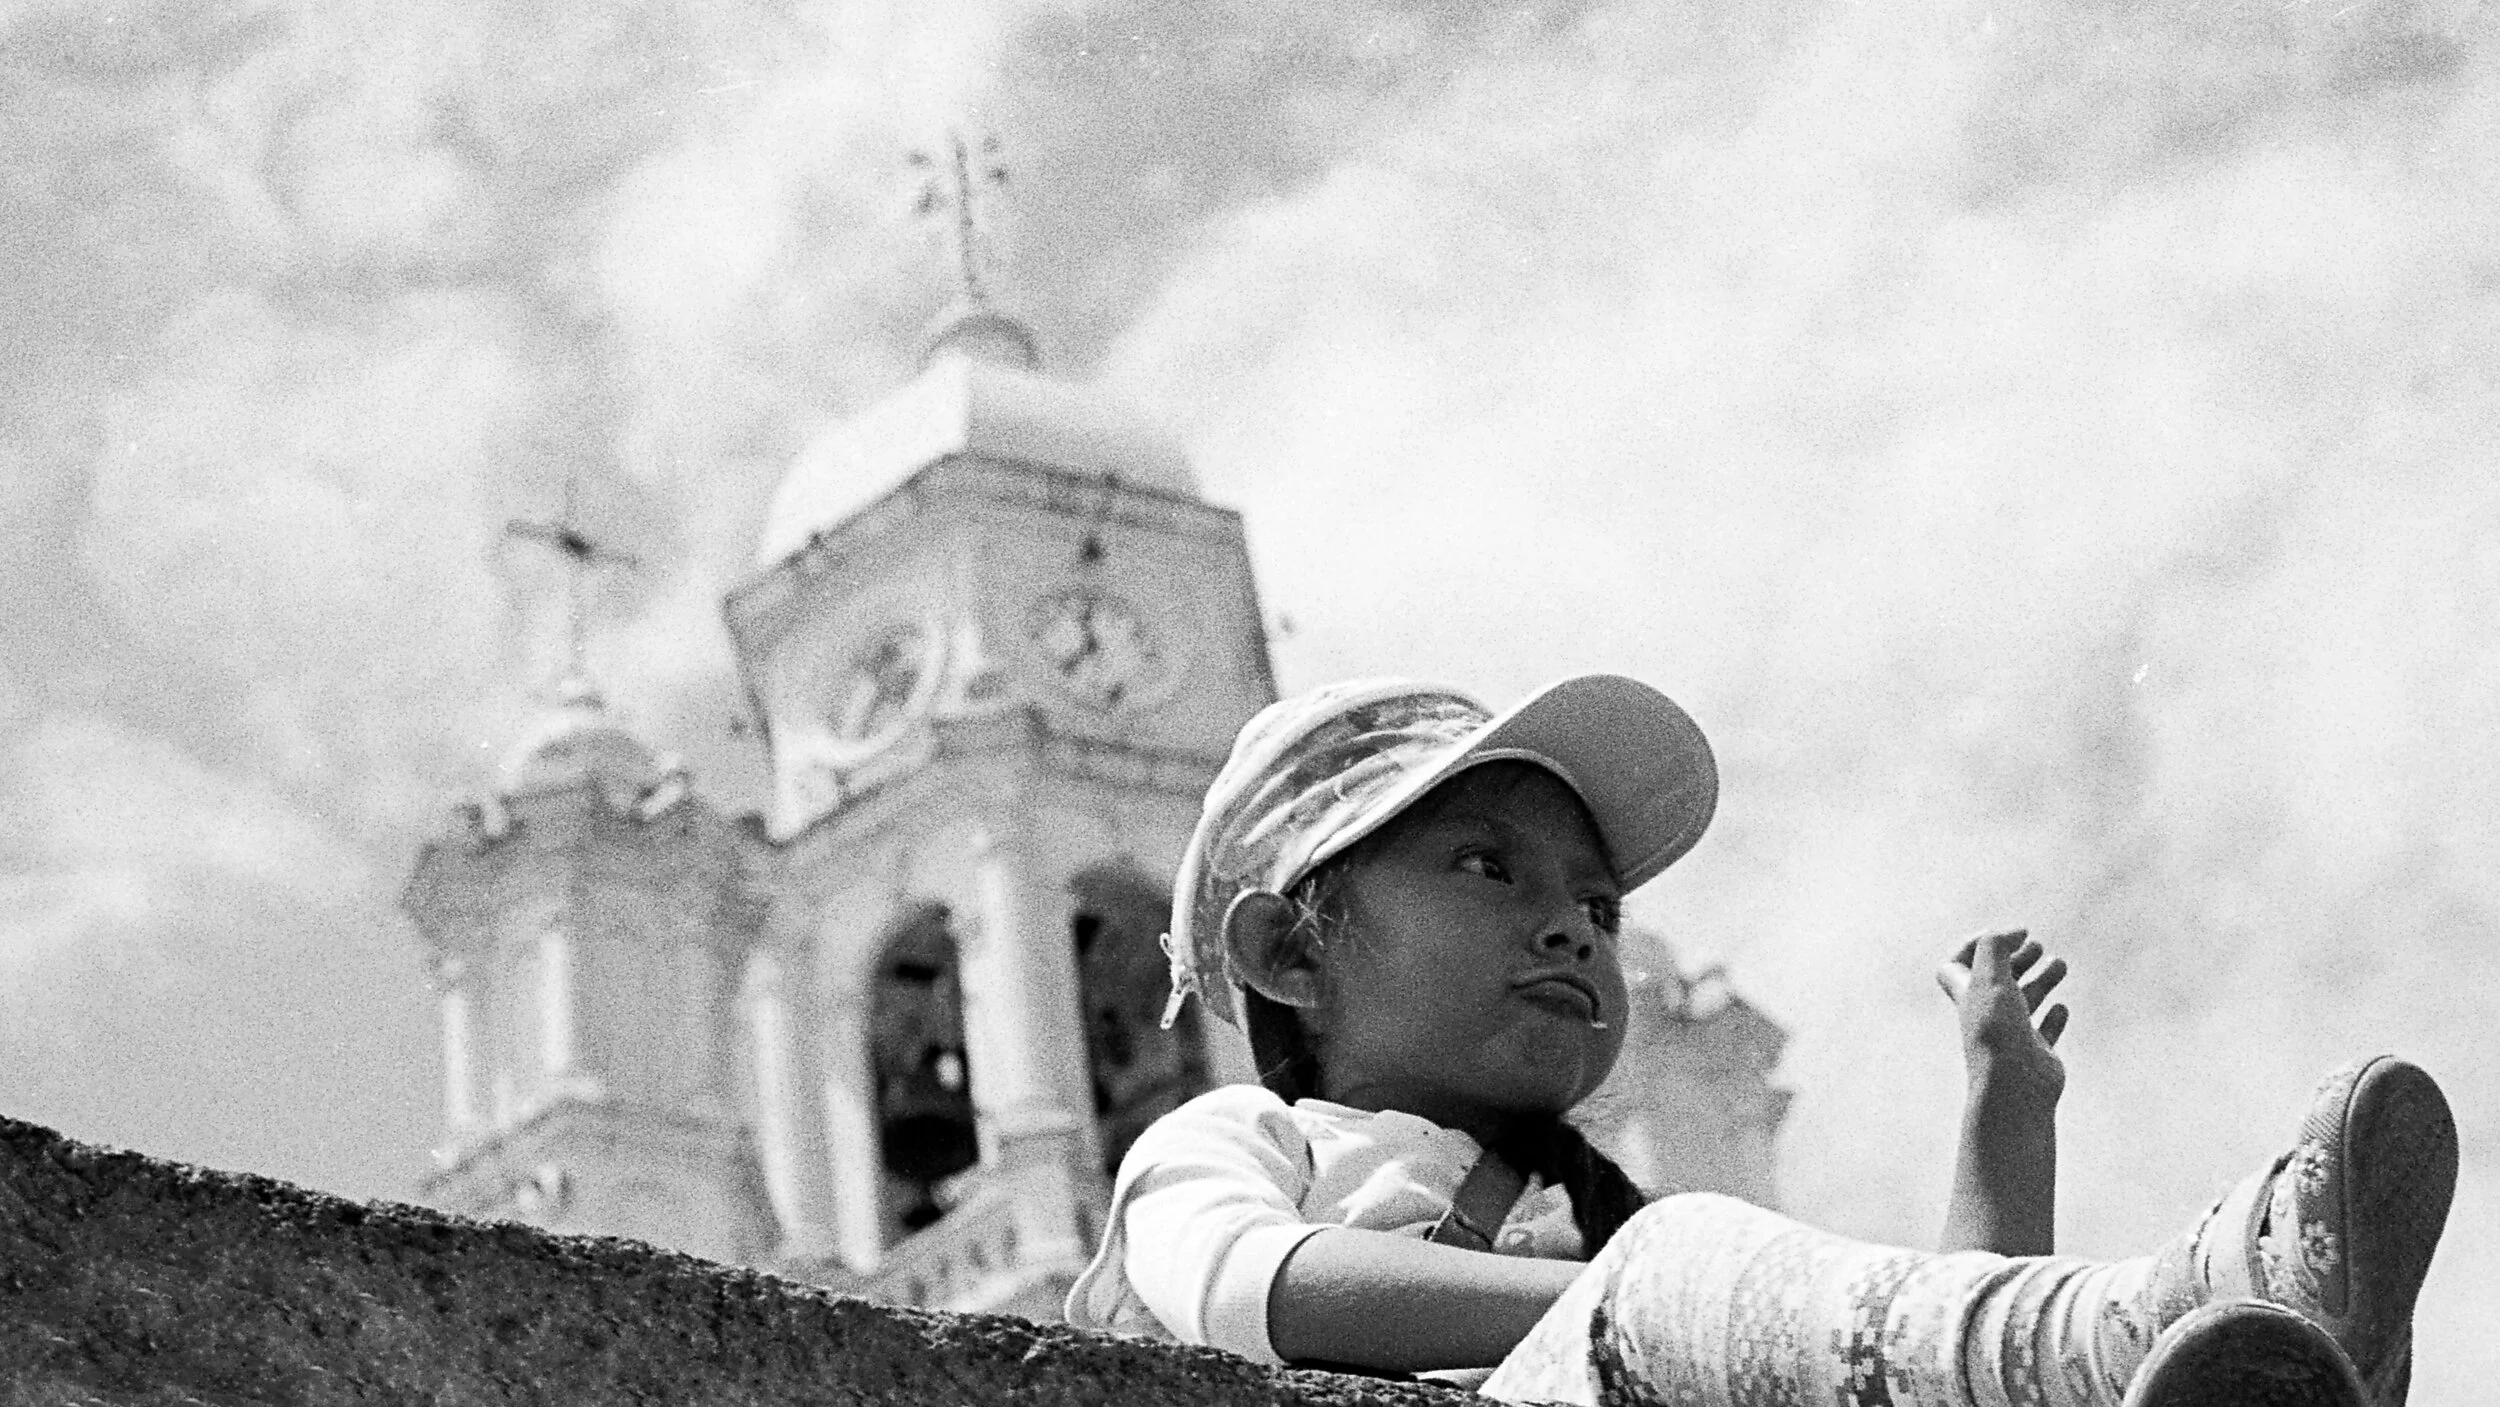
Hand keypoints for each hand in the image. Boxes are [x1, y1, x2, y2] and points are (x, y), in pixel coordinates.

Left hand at [1936, 928, 2067, 1098]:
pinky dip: (2053, 1018)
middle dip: (2015, 959)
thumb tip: (2014, 932)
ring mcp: (2012, 1035)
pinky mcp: (2036, 1053)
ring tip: (2059, 964)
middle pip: (1997, 980)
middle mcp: (1987, 1014)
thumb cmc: (1998, 1031)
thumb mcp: (1989, 978)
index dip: (1975, 945)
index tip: (2005, 937)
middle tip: (2037, 946)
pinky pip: (2044, 1032)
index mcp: (1968, 996)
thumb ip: (1994, 947)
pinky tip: (2060, 1008)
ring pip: (2025, 1001)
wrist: (2015, 1086)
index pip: (1956, 966)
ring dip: (2041, 981)